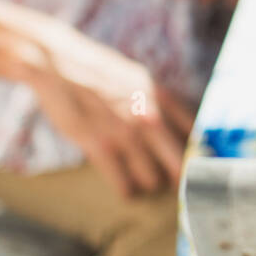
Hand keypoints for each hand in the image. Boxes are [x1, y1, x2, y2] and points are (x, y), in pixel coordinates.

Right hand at [18, 25, 196, 198]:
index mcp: (162, 98)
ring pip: (152, 179)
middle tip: (174, 184)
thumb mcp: (140, 78)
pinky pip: (123, 184)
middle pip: (179, 164)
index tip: (196, 165)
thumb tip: (183, 125)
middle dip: (178, 178)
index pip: (194, 136)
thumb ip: (161, 101)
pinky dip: (126, 190)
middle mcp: (150, 118)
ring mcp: (126, 135)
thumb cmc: (99, 72)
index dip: (197, 155)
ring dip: (149, 184)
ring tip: (144, 182)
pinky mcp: (100, 148)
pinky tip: (125, 189)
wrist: (59, 65)